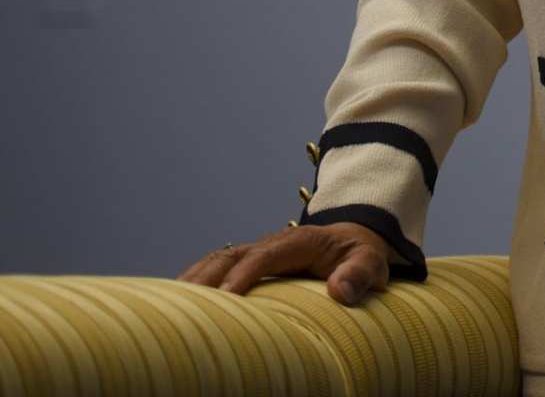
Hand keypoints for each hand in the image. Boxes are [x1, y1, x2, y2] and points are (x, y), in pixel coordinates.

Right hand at [177, 222, 398, 304]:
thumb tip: (340, 291)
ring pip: (215, 262)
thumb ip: (360, 273)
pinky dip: (195, 284)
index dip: (244, 274)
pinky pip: (215, 271)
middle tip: (184, 308)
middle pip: (229, 256)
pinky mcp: (246, 265)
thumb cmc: (360, 256)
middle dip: (205, 279)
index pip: (265, 255)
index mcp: (299, 242)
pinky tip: (176, 305)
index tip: (226, 297)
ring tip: (168, 308)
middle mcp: (270, 244)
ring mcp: (255, 253)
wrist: (352, 243)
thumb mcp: (371, 262)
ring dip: (192, 282)